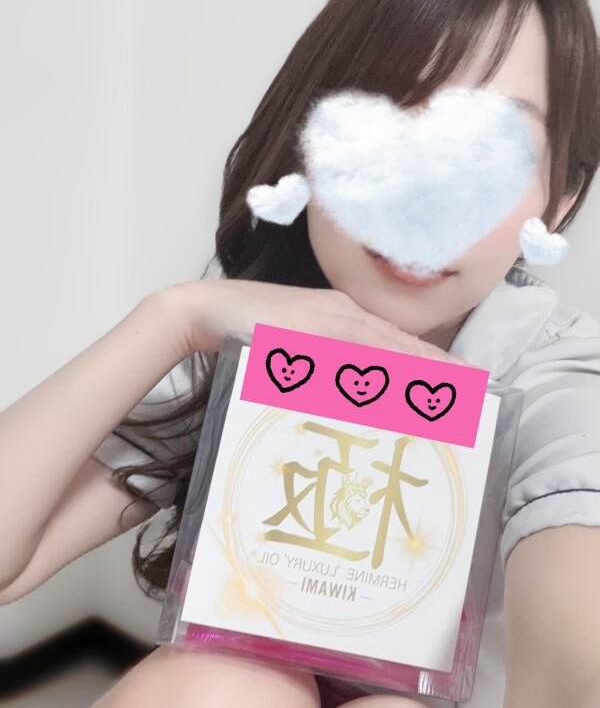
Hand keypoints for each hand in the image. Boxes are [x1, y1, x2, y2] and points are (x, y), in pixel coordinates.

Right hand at [164, 278, 469, 366]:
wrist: (202, 311)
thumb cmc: (243, 333)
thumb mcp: (290, 351)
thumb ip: (319, 366)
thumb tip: (345, 396)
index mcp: (342, 317)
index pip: (395, 344)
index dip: (429, 365)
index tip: (460, 385)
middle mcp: (344, 313)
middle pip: (402, 345)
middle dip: (438, 371)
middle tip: (473, 394)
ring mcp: (331, 317)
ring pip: (389, 347)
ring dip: (422, 371)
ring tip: (455, 393)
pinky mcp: (315, 326)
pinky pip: (360, 352)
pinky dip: (386, 369)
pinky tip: (406, 387)